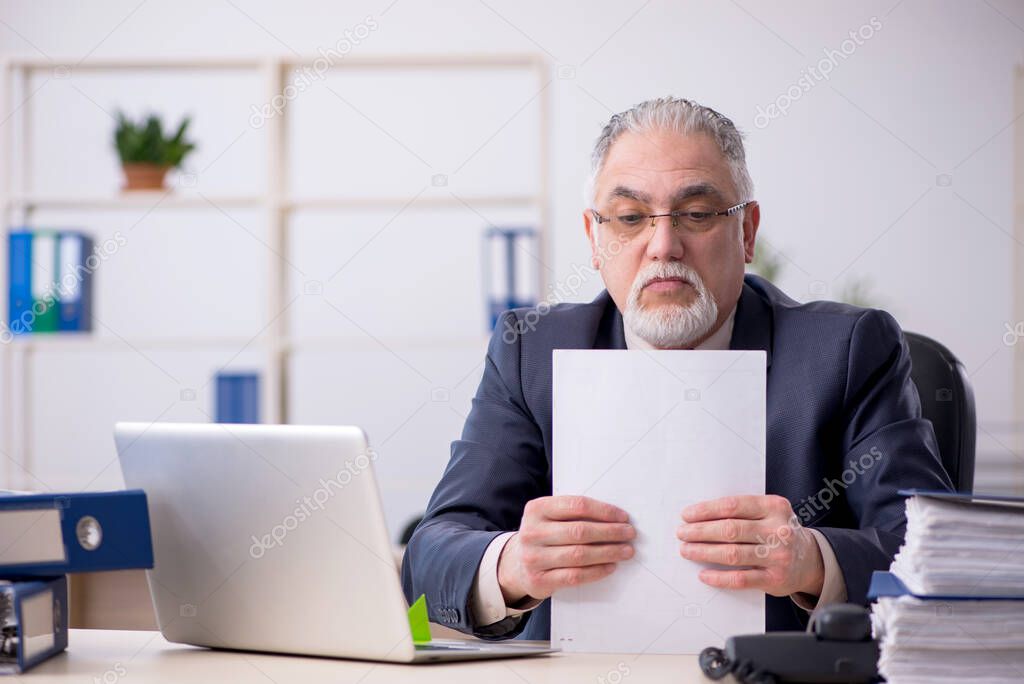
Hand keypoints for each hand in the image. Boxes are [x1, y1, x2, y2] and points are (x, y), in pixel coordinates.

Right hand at [498, 495, 635, 602]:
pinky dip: (596, 571)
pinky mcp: (539, 580)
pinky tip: (611, 566)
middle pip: (579, 531)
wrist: (516, 564)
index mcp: (537, 509)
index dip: (603, 511)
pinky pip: (574, 576)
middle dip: (610, 532)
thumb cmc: (544, 535)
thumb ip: (574, 513)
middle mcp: (532, 532)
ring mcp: (533, 558)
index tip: (623, 517)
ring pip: (579, 555)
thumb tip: (615, 517)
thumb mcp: (550, 517)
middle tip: (629, 534)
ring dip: (608, 552)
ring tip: (626, 551)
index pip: (576, 506)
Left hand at [676, 495, 823, 596]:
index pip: (733, 506)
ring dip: (704, 552)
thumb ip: (743, 511)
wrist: (810, 559)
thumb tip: (700, 515)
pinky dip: (719, 577)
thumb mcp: (769, 513)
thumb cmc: (779, 532)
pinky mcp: (775, 579)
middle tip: (682, 533)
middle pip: (730, 530)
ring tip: (687, 550)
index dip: (706, 511)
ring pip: (732, 554)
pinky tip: (704, 574)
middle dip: (700, 532)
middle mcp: (778, 530)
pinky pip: (740, 579)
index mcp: (774, 507)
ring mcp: (778, 556)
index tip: (687, 515)